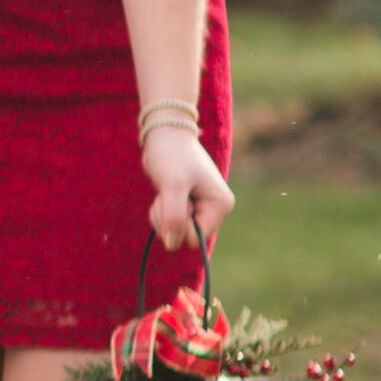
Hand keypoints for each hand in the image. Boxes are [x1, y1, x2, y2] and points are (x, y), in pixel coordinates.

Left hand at [142, 119, 234, 251]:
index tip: (176, 201)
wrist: (164, 135)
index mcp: (221, 205)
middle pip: (184, 237)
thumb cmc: (172, 155)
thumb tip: (172, 245)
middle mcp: (214, 210)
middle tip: (168, 194)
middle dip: (168, 219)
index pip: (197, 238)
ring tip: (166, 191)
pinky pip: (168, 222)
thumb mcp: (172, 185)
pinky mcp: (185, 206)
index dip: (179, 225)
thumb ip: (173, 216)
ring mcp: (200, 209)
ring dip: (162, 214)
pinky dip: (160, 211)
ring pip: (174, 231)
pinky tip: (163, 193)